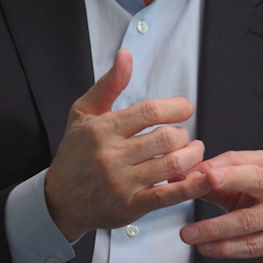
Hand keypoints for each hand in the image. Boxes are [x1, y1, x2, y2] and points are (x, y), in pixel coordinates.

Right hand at [43, 49, 210, 239]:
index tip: (185, 109)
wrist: (60, 200)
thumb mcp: (83, 114)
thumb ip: (108, 85)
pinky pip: (168, 195)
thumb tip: (126, 56)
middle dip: (184, 134)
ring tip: (192, 152)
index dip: (176, 107)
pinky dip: (191, 186)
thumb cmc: (75, 154)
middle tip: (183, 136)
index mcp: (103, 129)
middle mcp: (112, 155)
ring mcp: (122, 183)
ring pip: (172, 164)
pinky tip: (202, 178)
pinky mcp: (131, 206)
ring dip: (192, 156)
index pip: (150, 111)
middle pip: (167, 137)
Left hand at [178, 150, 262, 262]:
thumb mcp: (245, 187)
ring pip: (248, 220)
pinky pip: (252, 245)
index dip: (213, 166)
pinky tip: (207, 248)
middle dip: (224, 181)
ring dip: (214, 229)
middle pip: (254, 180)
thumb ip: (215, 182)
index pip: (240, 160)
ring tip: (188, 234)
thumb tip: (180, 177)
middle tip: (193, 185)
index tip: (189, 175)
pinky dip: (226, 248)